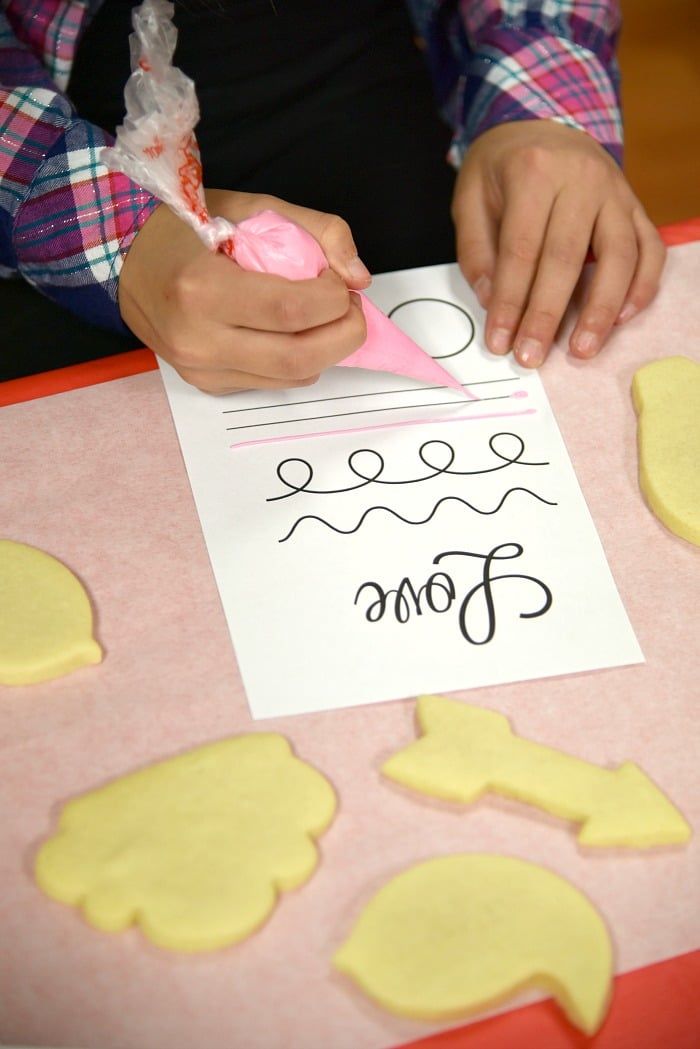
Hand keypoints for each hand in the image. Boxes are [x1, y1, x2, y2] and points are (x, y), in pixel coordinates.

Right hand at [119, 189, 370, 392]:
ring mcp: (198, 368)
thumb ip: (316, 231)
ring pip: (288, 378)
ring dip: (325, 351)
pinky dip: (296, 364)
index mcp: (202, 288)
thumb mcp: (252, 207)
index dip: (334, 301)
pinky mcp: (204, 384)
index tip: (342, 284)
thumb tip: (358, 277)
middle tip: (352, 311)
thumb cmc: (186, 226)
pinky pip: (268, 384)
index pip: (292, 311)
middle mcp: (197, 338)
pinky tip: (294, 336)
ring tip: (326, 319)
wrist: (124, 258)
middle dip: (343, 335)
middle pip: (297, 357)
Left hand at [452, 121, 665, 366]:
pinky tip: (622, 318)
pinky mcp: (635, 204)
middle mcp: (581, 178)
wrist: (538, 125)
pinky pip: (650, 248)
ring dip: (602, 309)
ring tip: (583, 349)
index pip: (521, 250)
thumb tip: (492, 302)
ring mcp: (616, 191)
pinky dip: (642, 286)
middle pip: (567, 258)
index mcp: (533, 171)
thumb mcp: (469, 198)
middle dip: (548, 315)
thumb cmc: (500, 170)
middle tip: (532, 357)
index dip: (511, 302)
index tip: (500, 342)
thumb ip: (476, 250)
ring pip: (619, 255)